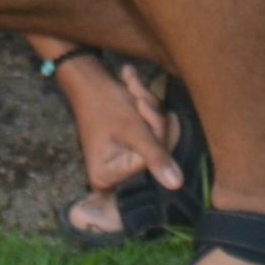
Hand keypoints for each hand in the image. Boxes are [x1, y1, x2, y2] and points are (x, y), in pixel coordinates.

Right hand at [63, 57, 181, 197]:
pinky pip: (151, 135)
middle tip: (138, 96)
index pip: (149, 162)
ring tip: (134, 89)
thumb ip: (155, 155)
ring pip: (156, 141)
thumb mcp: (132, 128)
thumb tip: (177, 185)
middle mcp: (111, 177)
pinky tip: (135, 92)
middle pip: (154, 154)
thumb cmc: (104, 102)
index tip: (141, 105)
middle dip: (153, 120)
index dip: (155, 132)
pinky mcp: (128, 148)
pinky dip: (148, 113)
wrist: (88, 78)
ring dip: (151, 111)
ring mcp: (120, 163)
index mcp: (106, 177)